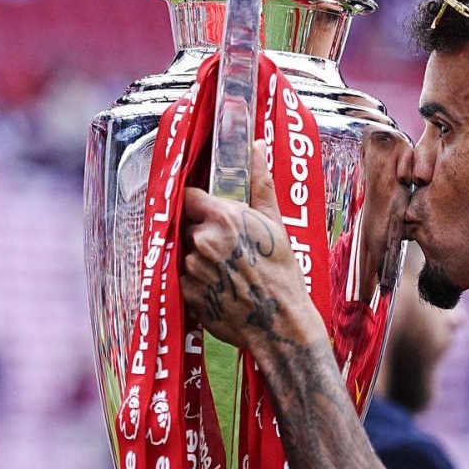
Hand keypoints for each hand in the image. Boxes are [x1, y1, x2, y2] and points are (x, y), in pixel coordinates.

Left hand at [181, 140, 314, 349]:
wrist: (279, 322)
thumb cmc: (283, 272)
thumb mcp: (276, 223)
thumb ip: (260, 183)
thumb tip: (257, 147)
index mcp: (222, 217)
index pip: (189, 196)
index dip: (200, 204)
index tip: (211, 212)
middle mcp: (202, 239)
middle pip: (189, 226)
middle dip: (204, 233)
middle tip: (231, 248)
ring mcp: (191, 267)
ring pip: (188, 253)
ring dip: (202, 258)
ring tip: (229, 271)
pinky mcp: (186, 292)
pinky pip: (184, 278)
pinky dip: (198, 281)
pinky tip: (221, 287)